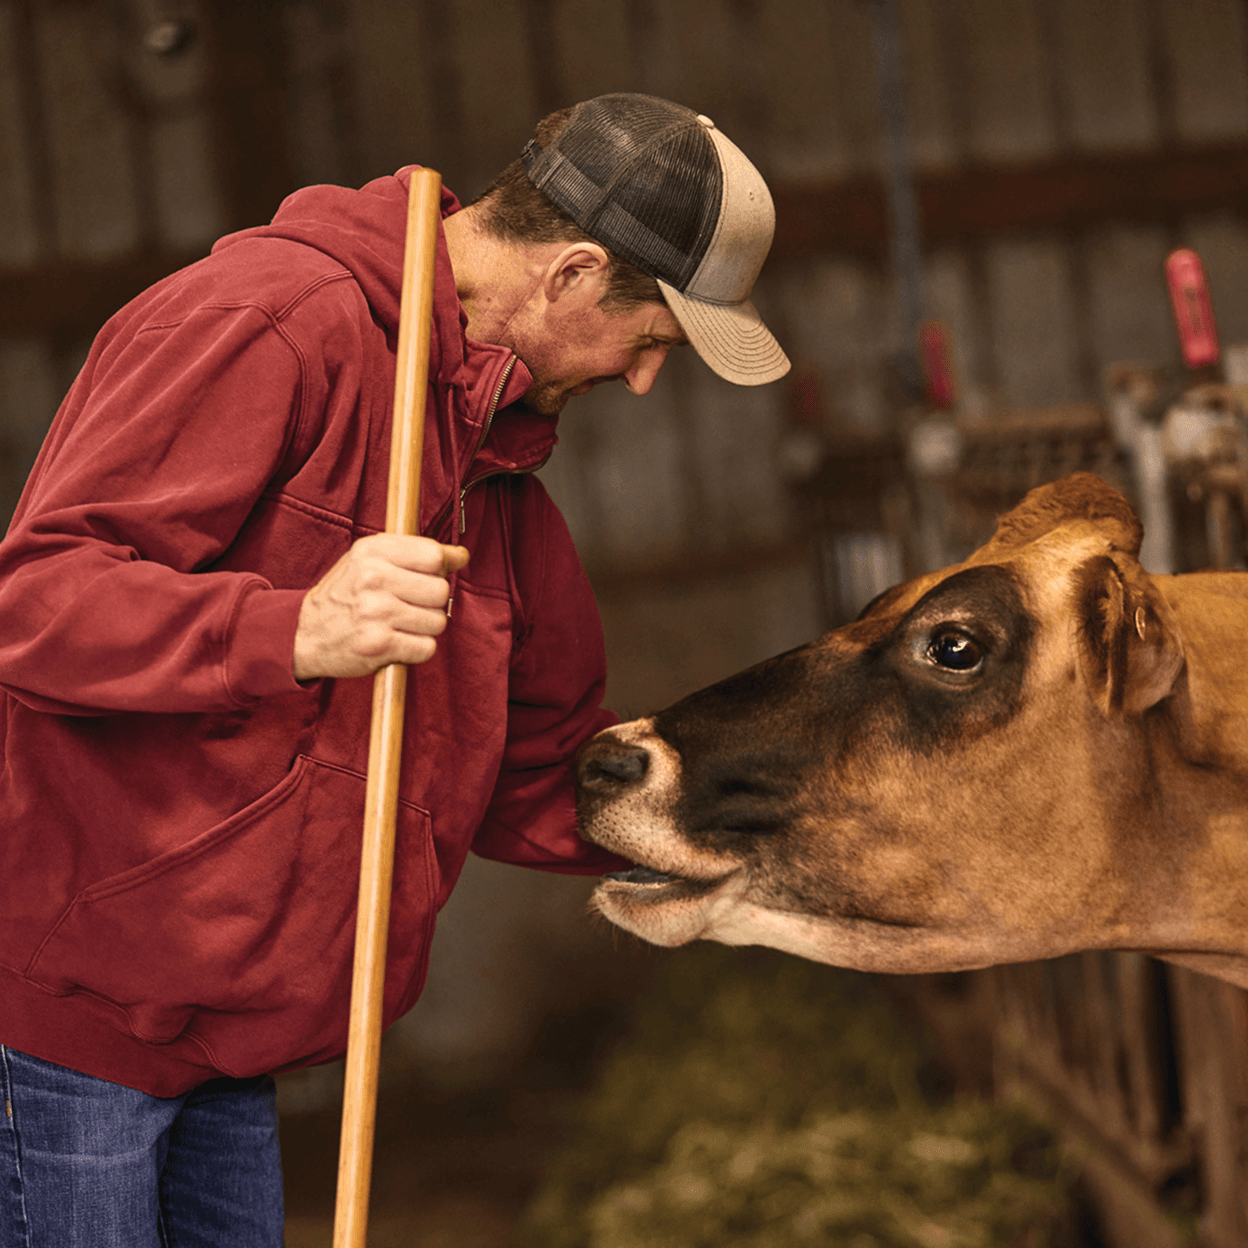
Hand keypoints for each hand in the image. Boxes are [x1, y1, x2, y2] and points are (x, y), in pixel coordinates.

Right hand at [292, 534, 470, 679]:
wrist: (304, 634)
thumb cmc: (345, 594)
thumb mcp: (370, 560)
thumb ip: (414, 554)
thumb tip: (460, 556)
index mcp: (372, 552)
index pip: (433, 555)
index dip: (442, 568)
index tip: (433, 575)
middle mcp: (374, 579)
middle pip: (440, 591)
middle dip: (432, 603)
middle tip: (410, 605)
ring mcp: (376, 613)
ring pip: (437, 622)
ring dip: (426, 628)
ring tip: (401, 624)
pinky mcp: (379, 645)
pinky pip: (426, 648)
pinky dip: (418, 649)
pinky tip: (398, 642)